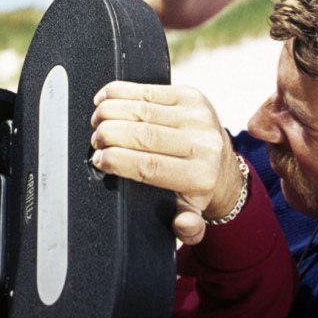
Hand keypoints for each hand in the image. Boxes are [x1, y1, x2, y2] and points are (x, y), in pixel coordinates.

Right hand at [91, 81, 245, 245]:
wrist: (221, 163)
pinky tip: (106, 99)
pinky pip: (149, 89)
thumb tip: (182, 223)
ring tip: (97, 121)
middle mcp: (203, 143)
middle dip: (110, 135)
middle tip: (95, 141)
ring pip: (142, 109)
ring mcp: (198, 115)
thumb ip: (188, 227)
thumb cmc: (197, 188)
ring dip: (111, 111)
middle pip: (144, 134)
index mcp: (200, 176)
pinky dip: (121, 92)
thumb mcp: (192, 214)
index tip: (99, 159)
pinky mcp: (191, 95)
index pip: (149, 166)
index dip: (117, 161)